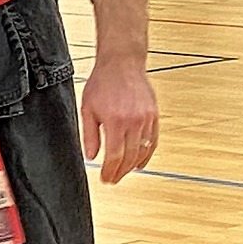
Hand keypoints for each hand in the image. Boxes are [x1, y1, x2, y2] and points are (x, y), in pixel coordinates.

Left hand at [80, 58, 158, 184]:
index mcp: (115, 121)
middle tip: (113, 179)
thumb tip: (91, 156)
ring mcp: (147, 119)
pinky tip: (140, 162)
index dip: (110, 171)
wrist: (122, 64)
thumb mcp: (87, 109)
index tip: (106, 179)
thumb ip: (90, 135)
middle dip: (121, 172)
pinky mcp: (154, 115)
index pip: (114, 156)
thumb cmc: (102, 83)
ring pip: (143, 150)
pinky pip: (153, 140)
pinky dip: (147, 154)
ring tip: (124, 173)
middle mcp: (134, 122)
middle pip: (130, 157)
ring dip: (133, 165)